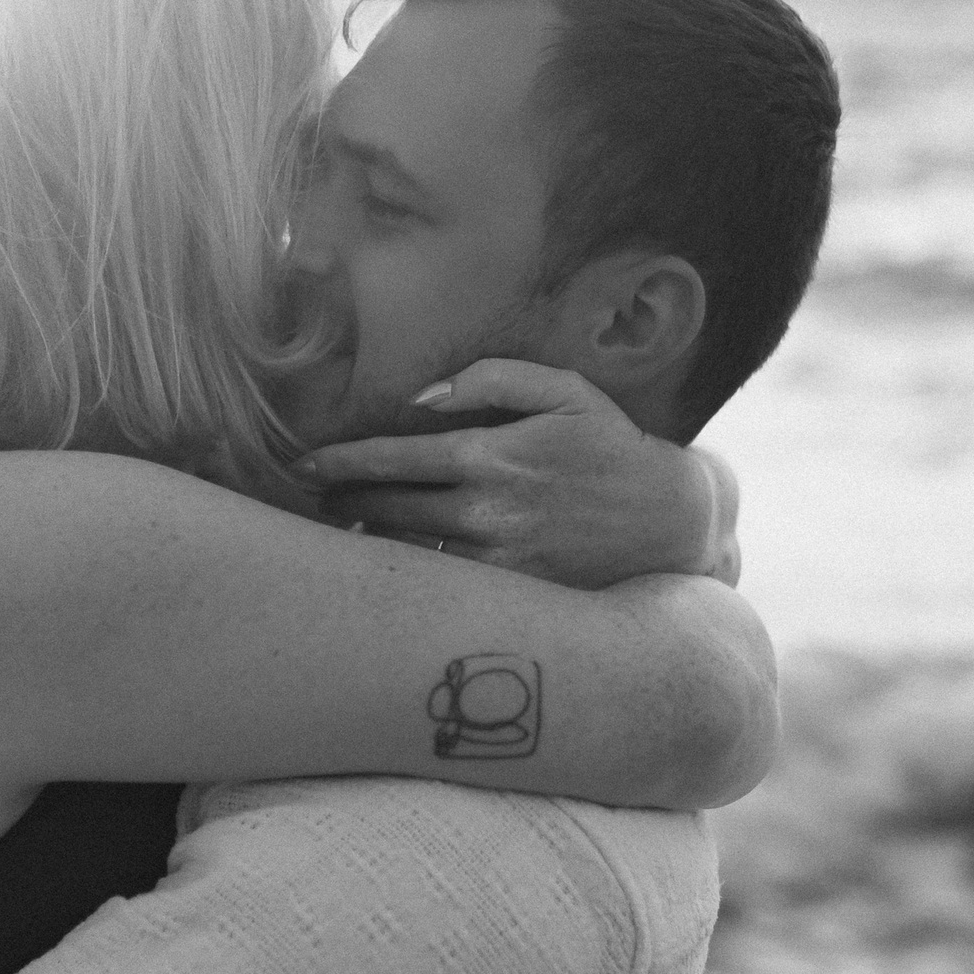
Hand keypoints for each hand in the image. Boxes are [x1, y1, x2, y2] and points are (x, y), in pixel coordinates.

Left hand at [297, 360, 740, 589]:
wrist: (670, 520)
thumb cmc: (612, 445)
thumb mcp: (564, 391)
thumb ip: (490, 379)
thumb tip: (421, 399)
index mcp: (493, 454)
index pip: (392, 459)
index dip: (339, 463)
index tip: (303, 467)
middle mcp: (489, 510)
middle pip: (386, 509)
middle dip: (342, 503)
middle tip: (316, 498)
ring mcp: (499, 558)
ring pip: (407, 552)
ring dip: (368, 541)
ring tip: (345, 530)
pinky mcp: (512, 594)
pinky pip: (442, 584)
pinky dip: (410, 572)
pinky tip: (392, 563)